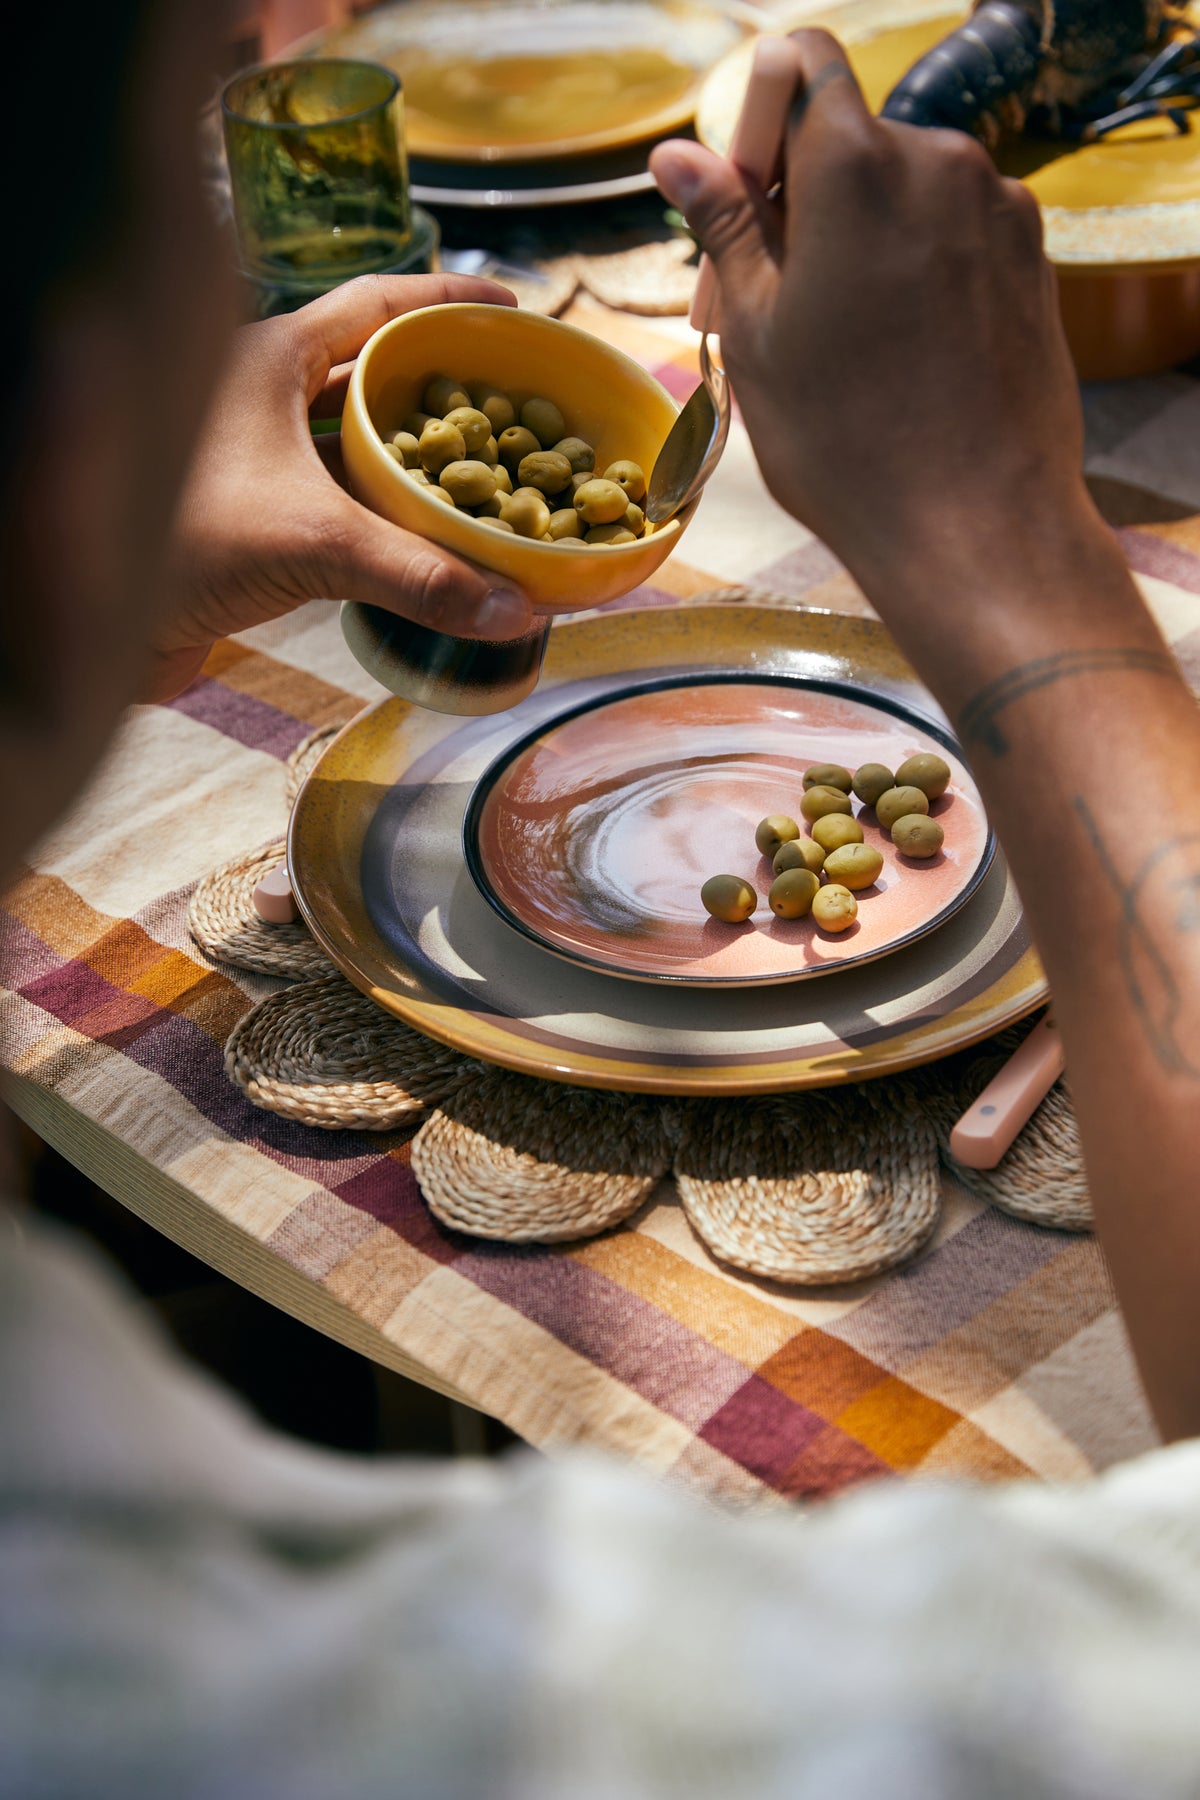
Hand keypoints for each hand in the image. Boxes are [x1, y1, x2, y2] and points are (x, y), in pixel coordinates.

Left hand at [148, 274, 532, 700]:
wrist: (88, 620)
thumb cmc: (180, 541)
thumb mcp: (312, 541)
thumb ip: (418, 573)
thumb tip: (515, 607)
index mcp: (268, 356)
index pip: (375, 303)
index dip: (447, 300)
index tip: (512, 310)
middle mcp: (260, 396)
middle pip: (373, 373)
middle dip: (446, 389)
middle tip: (518, 404)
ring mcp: (257, 458)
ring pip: (356, 444)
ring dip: (419, 461)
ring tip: (492, 474)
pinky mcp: (256, 517)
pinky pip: (340, 501)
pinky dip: (388, 515)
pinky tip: (431, 539)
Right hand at [650, 36, 1097, 655]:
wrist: (975, 526)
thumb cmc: (850, 443)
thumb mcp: (756, 332)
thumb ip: (725, 225)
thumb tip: (679, 156)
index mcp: (857, 167)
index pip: (799, 62)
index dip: (755, 119)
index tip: (738, 201)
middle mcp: (940, 162)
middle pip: (847, 137)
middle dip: (792, 200)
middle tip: (752, 305)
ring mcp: (996, 208)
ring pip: (899, 189)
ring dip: (851, 240)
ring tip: (822, 344)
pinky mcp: (1031, 256)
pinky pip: (949, 230)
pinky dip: (909, 266)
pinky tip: (888, 354)